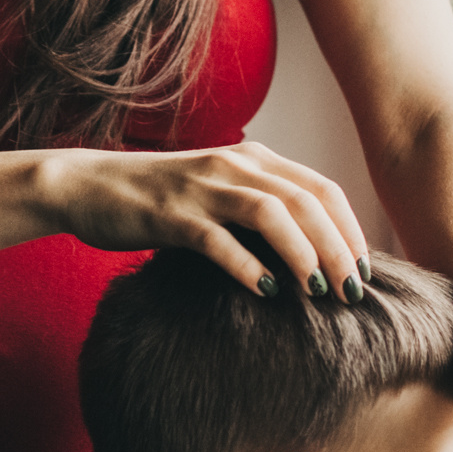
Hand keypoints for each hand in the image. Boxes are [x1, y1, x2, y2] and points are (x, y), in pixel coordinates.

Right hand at [41, 141, 370, 298]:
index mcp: (252, 158)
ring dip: (304, 253)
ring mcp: (200, 188)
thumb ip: (262, 208)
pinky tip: (266, 293)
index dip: (350, 229)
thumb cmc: (159, 198)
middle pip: (306, 201)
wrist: (87, 186)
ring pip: (271, 213)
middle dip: (338, 247)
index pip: (321, 188)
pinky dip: (247, 265)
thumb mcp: (219, 192)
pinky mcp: (169, 215)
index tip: (365, 270)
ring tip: (319, 291)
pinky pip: (217, 240)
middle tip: (354, 291)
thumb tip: (314, 253)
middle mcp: (233, 165)